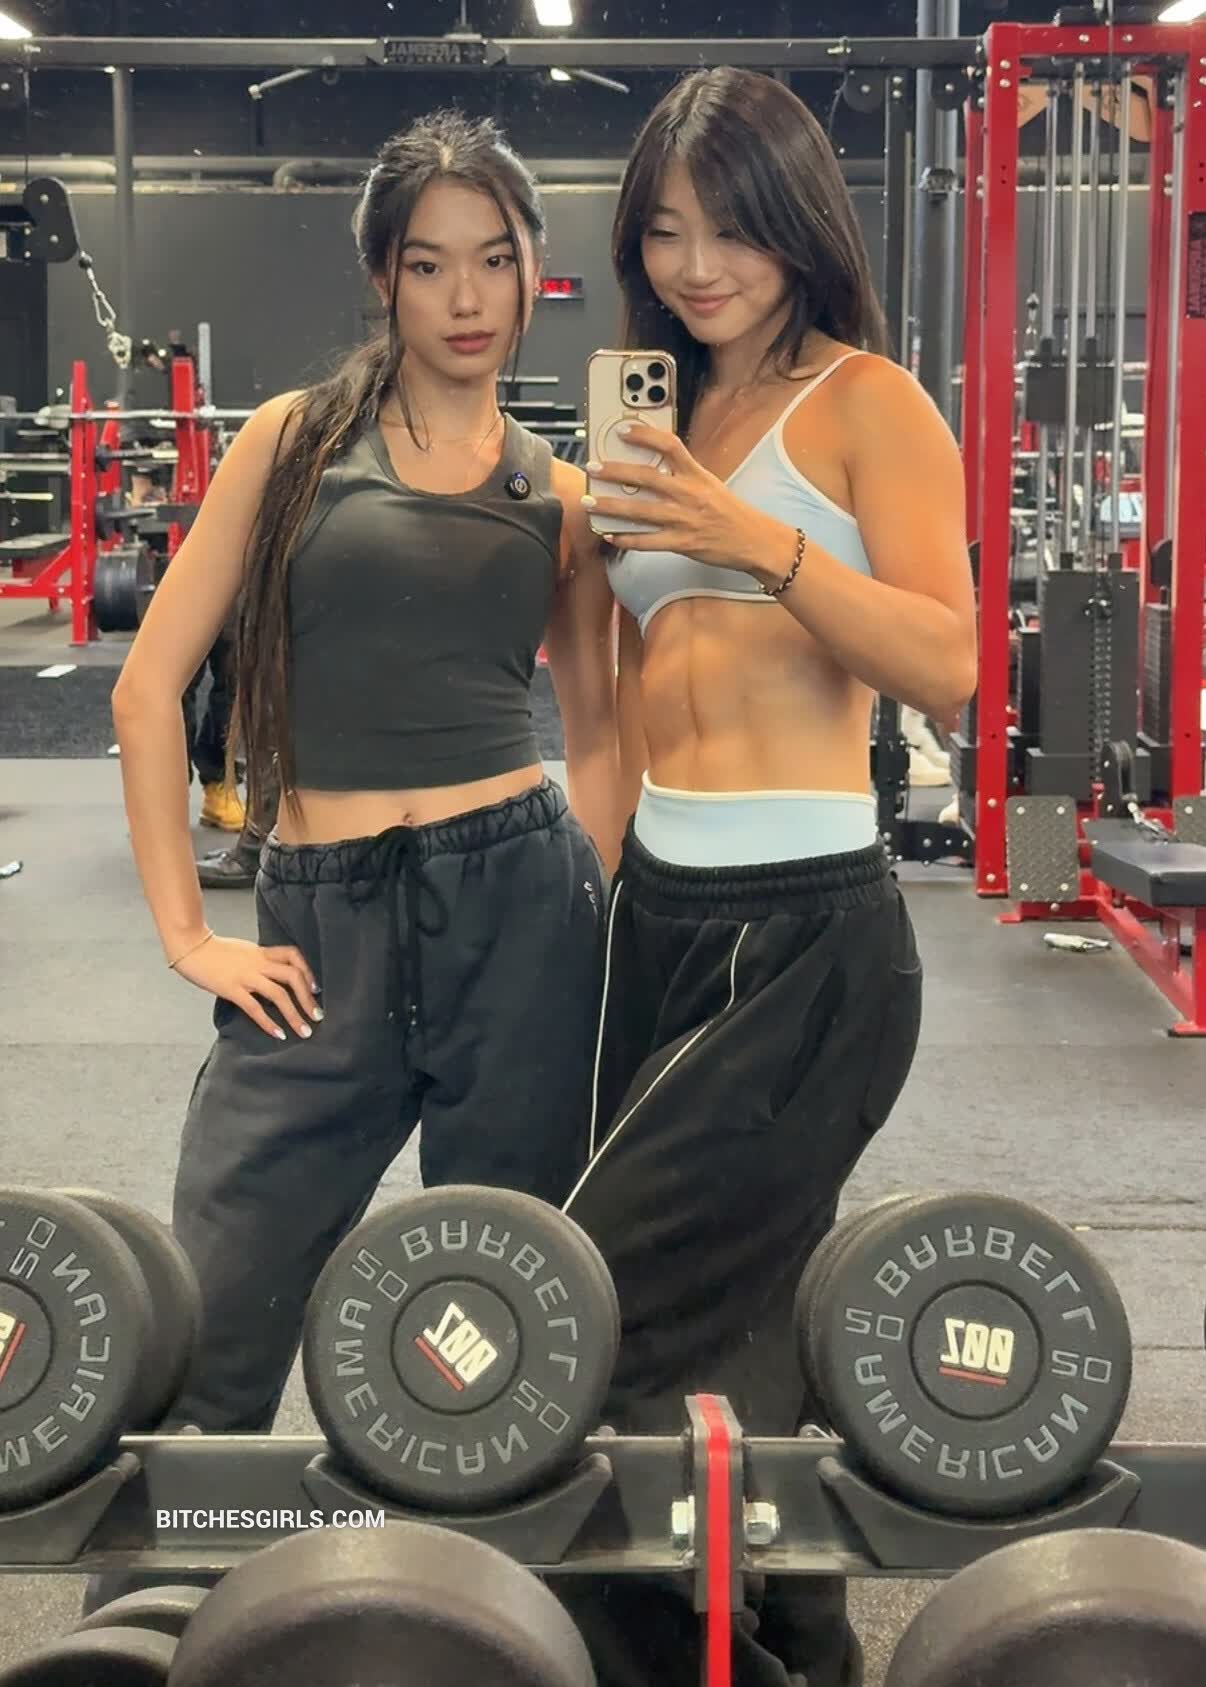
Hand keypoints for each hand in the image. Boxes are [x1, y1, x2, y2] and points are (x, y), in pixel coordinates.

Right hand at [174, 933, 322, 1041]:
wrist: (190, 946)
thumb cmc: (214, 951)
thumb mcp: (242, 951)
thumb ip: (258, 961)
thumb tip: (270, 976)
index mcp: (261, 952)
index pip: (293, 955)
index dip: (308, 971)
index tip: (315, 988)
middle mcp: (258, 963)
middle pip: (293, 976)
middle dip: (308, 998)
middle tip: (317, 1016)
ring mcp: (246, 976)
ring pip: (279, 994)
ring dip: (295, 1014)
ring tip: (304, 1031)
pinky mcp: (231, 988)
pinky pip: (254, 1007)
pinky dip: (268, 1023)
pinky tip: (278, 1034)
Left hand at [583, 423, 779, 569]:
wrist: (754, 541)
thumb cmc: (730, 512)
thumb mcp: (709, 484)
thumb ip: (683, 476)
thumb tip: (650, 469)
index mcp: (697, 475)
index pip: (670, 446)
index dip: (645, 435)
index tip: (623, 429)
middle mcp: (689, 494)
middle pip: (646, 478)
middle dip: (615, 472)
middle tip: (593, 467)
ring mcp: (685, 520)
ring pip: (641, 512)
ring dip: (611, 507)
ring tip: (589, 503)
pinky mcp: (683, 544)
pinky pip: (648, 542)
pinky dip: (627, 539)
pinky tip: (610, 535)